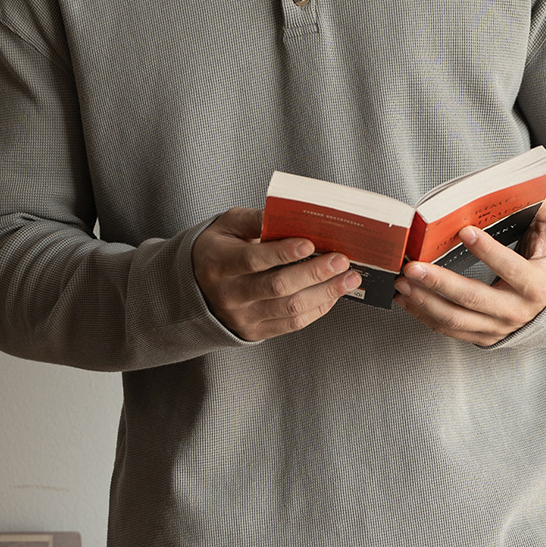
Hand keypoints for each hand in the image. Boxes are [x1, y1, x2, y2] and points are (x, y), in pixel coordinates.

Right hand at [192, 207, 361, 340]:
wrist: (196, 288)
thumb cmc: (219, 249)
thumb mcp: (228, 226)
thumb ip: (256, 219)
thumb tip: (289, 214)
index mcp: (219, 263)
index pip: (253, 260)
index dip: (283, 253)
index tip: (310, 243)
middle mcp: (229, 295)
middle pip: (277, 287)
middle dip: (314, 273)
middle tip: (342, 260)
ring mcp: (243, 317)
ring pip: (290, 308)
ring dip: (325, 293)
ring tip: (350, 278)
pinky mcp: (256, 332)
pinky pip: (293, 323)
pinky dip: (318, 308)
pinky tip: (334, 293)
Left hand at [393, 188, 545, 345]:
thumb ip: (544, 203)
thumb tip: (523, 182)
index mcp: (537, 284)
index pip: (511, 268)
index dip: (487, 251)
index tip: (464, 230)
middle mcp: (518, 311)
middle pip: (472, 299)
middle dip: (439, 282)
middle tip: (412, 266)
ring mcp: (499, 328)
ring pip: (455, 319)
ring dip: (424, 301)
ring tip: (403, 282)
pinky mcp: (483, 336)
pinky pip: (449, 328)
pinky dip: (424, 314)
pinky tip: (406, 297)